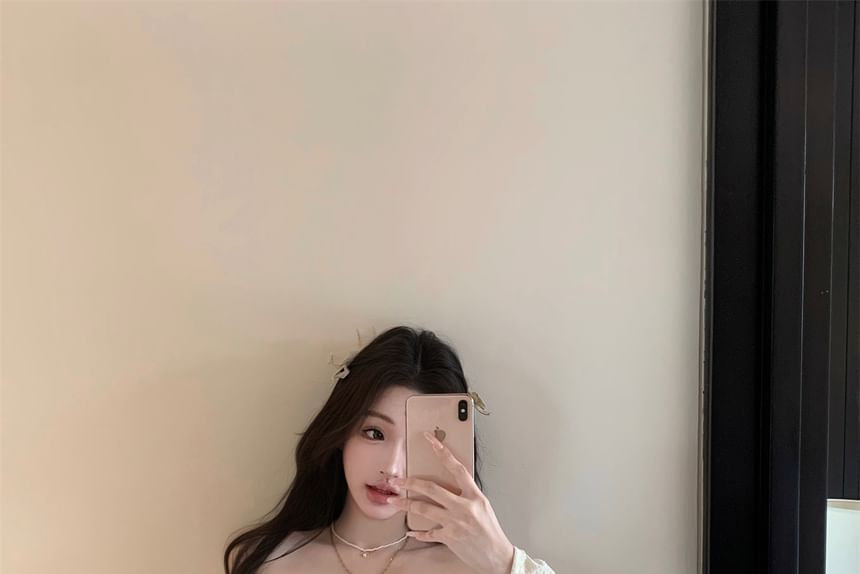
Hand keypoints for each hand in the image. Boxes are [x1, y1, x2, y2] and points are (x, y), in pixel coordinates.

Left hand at [386, 431, 514, 573]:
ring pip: (424, 508)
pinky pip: (428, 533)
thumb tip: (449, 485)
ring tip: (393, 500)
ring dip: (406, 504)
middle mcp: (464, 507)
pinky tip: (410, 531)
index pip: (457, 468)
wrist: (497, 555)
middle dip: (411, 483)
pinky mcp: (449, 538)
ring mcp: (455, 523)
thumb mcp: (483, 505)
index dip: (443, 452)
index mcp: (474, 495)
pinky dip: (418, 532)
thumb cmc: (490, 530)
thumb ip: (466, 494)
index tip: (431, 440)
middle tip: (397, 480)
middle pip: (432, 489)